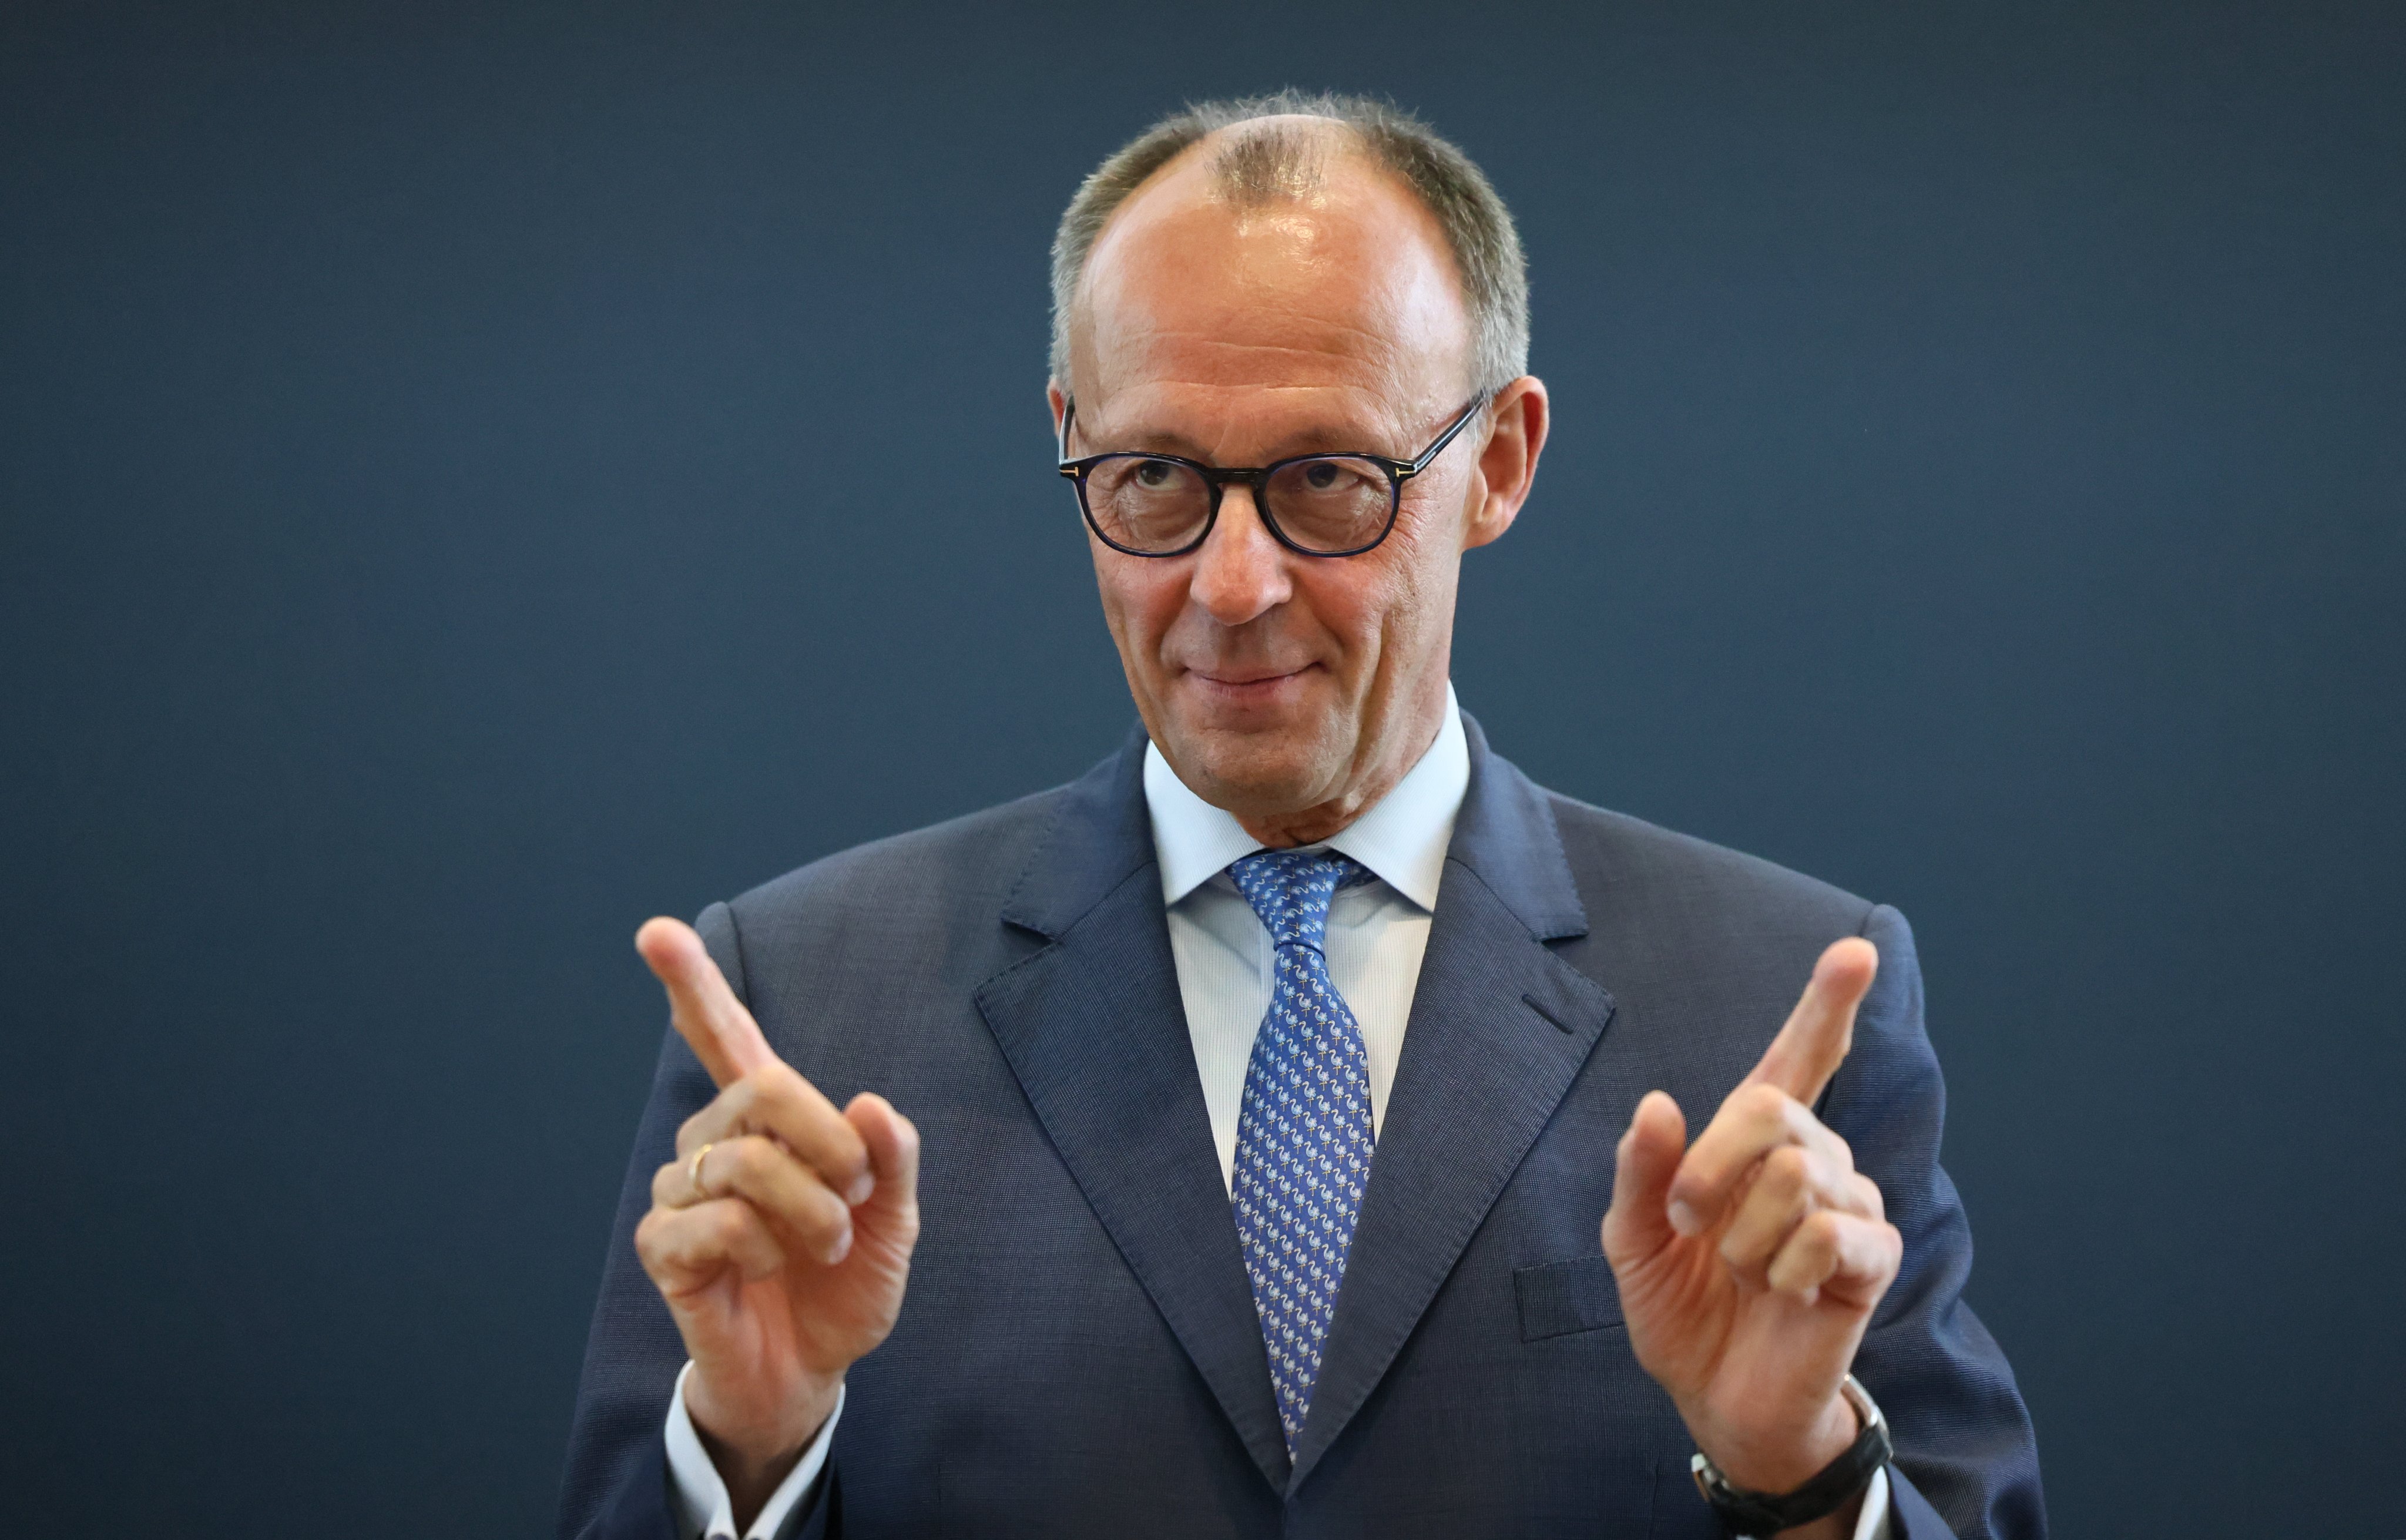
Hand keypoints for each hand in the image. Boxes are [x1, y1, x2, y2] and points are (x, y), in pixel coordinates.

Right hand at [631, 917, 919, 1522]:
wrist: (812, 1367)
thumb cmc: (843, 1283)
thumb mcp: (893, 1218)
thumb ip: (894, 1158)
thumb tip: (872, 1105)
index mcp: (768, 1120)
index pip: (724, 1035)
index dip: (692, 983)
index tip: (656, 930)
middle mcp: (715, 1141)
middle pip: (760, 1090)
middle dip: (827, 1141)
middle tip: (856, 1193)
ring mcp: (683, 1193)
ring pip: (742, 1163)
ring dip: (807, 1210)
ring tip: (823, 1246)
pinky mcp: (663, 1247)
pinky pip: (712, 1223)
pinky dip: (761, 1248)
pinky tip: (766, 1269)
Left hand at [1601, 938, 1900, 1537]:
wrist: (1715, 1397)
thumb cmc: (1681, 1309)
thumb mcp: (1633, 1240)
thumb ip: (1641, 1172)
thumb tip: (1658, 1105)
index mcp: (1755, 1142)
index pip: (1801, 1056)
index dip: (1827, 1002)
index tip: (1856, 950)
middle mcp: (1813, 1159)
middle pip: (1773, 1108)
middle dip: (1711, 1168)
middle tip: (1690, 1224)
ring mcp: (1849, 1206)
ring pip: (1798, 1175)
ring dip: (1743, 1236)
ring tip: (1740, 1272)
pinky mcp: (1871, 1259)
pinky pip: (1828, 1235)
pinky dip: (1782, 1270)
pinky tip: (1779, 1294)